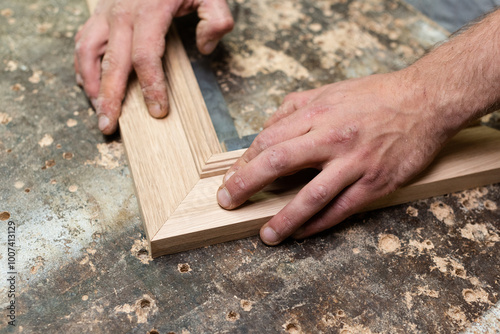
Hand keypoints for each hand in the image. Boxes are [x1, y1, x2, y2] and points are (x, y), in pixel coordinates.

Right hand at [75, 0, 233, 133]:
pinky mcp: (99, 13)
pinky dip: (82, 65)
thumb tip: (205, 48)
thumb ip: (216, 19)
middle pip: (112, 62)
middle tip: (109, 126)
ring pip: (88, 52)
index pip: (146, 56)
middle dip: (109, 98)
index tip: (158, 111)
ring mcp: (106, 12)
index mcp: (149, 10)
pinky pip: (83, 41)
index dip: (151, 86)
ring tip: (97, 110)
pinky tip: (88, 84)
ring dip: (90, 84)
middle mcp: (121, 13)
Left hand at [217, 71, 452, 244]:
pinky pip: (341, 209)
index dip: (246, 161)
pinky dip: (319, 224)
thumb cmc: (375, 95)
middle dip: (247, 184)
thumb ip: (295, 106)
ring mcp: (355, 162)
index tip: (233, 177)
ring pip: (311, 195)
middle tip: (228, 202)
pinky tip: (302, 233)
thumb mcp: (330, 90)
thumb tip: (266, 126)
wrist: (425, 100)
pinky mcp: (375, 183)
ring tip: (266, 235)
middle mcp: (333, 137)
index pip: (269, 139)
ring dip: (284, 218)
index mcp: (318, 112)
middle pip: (279, 163)